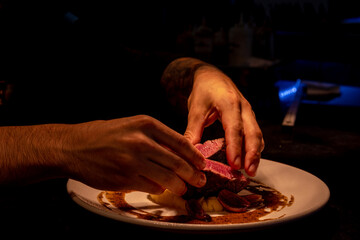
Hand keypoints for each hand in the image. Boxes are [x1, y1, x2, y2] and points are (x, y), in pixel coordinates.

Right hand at [64, 115, 205, 194]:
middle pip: (178, 162)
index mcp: (145, 124)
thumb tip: (179, 153)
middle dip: (193, 174)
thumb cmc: (104, 135)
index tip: (202, 164)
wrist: (74, 147)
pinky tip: (159, 188)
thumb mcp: (131, 126)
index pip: (180, 142)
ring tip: (182, 188)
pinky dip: (159, 189)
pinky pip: (152, 187)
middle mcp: (141, 141)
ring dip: (179, 186)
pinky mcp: (125, 179)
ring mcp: (133, 161)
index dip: (195, 156)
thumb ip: (155, 138)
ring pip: (168, 178)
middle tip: (200, 181)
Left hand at [184, 67, 263, 175]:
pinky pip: (255, 134)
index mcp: (229, 103)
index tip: (234, 164)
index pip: (234, 128)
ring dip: (255, 153)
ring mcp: (248, 112)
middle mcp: (243, 107)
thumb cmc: (204, 91)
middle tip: (249, 172)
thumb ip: (193, 129)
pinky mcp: (249, 118)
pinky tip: (249, 161)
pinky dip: (254, 148)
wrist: (212, 76)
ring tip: (251, 171)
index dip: (235, 147)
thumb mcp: (196, 108)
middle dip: (252, 154)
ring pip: (257, 134)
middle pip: (253, 132)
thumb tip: (189, 151)